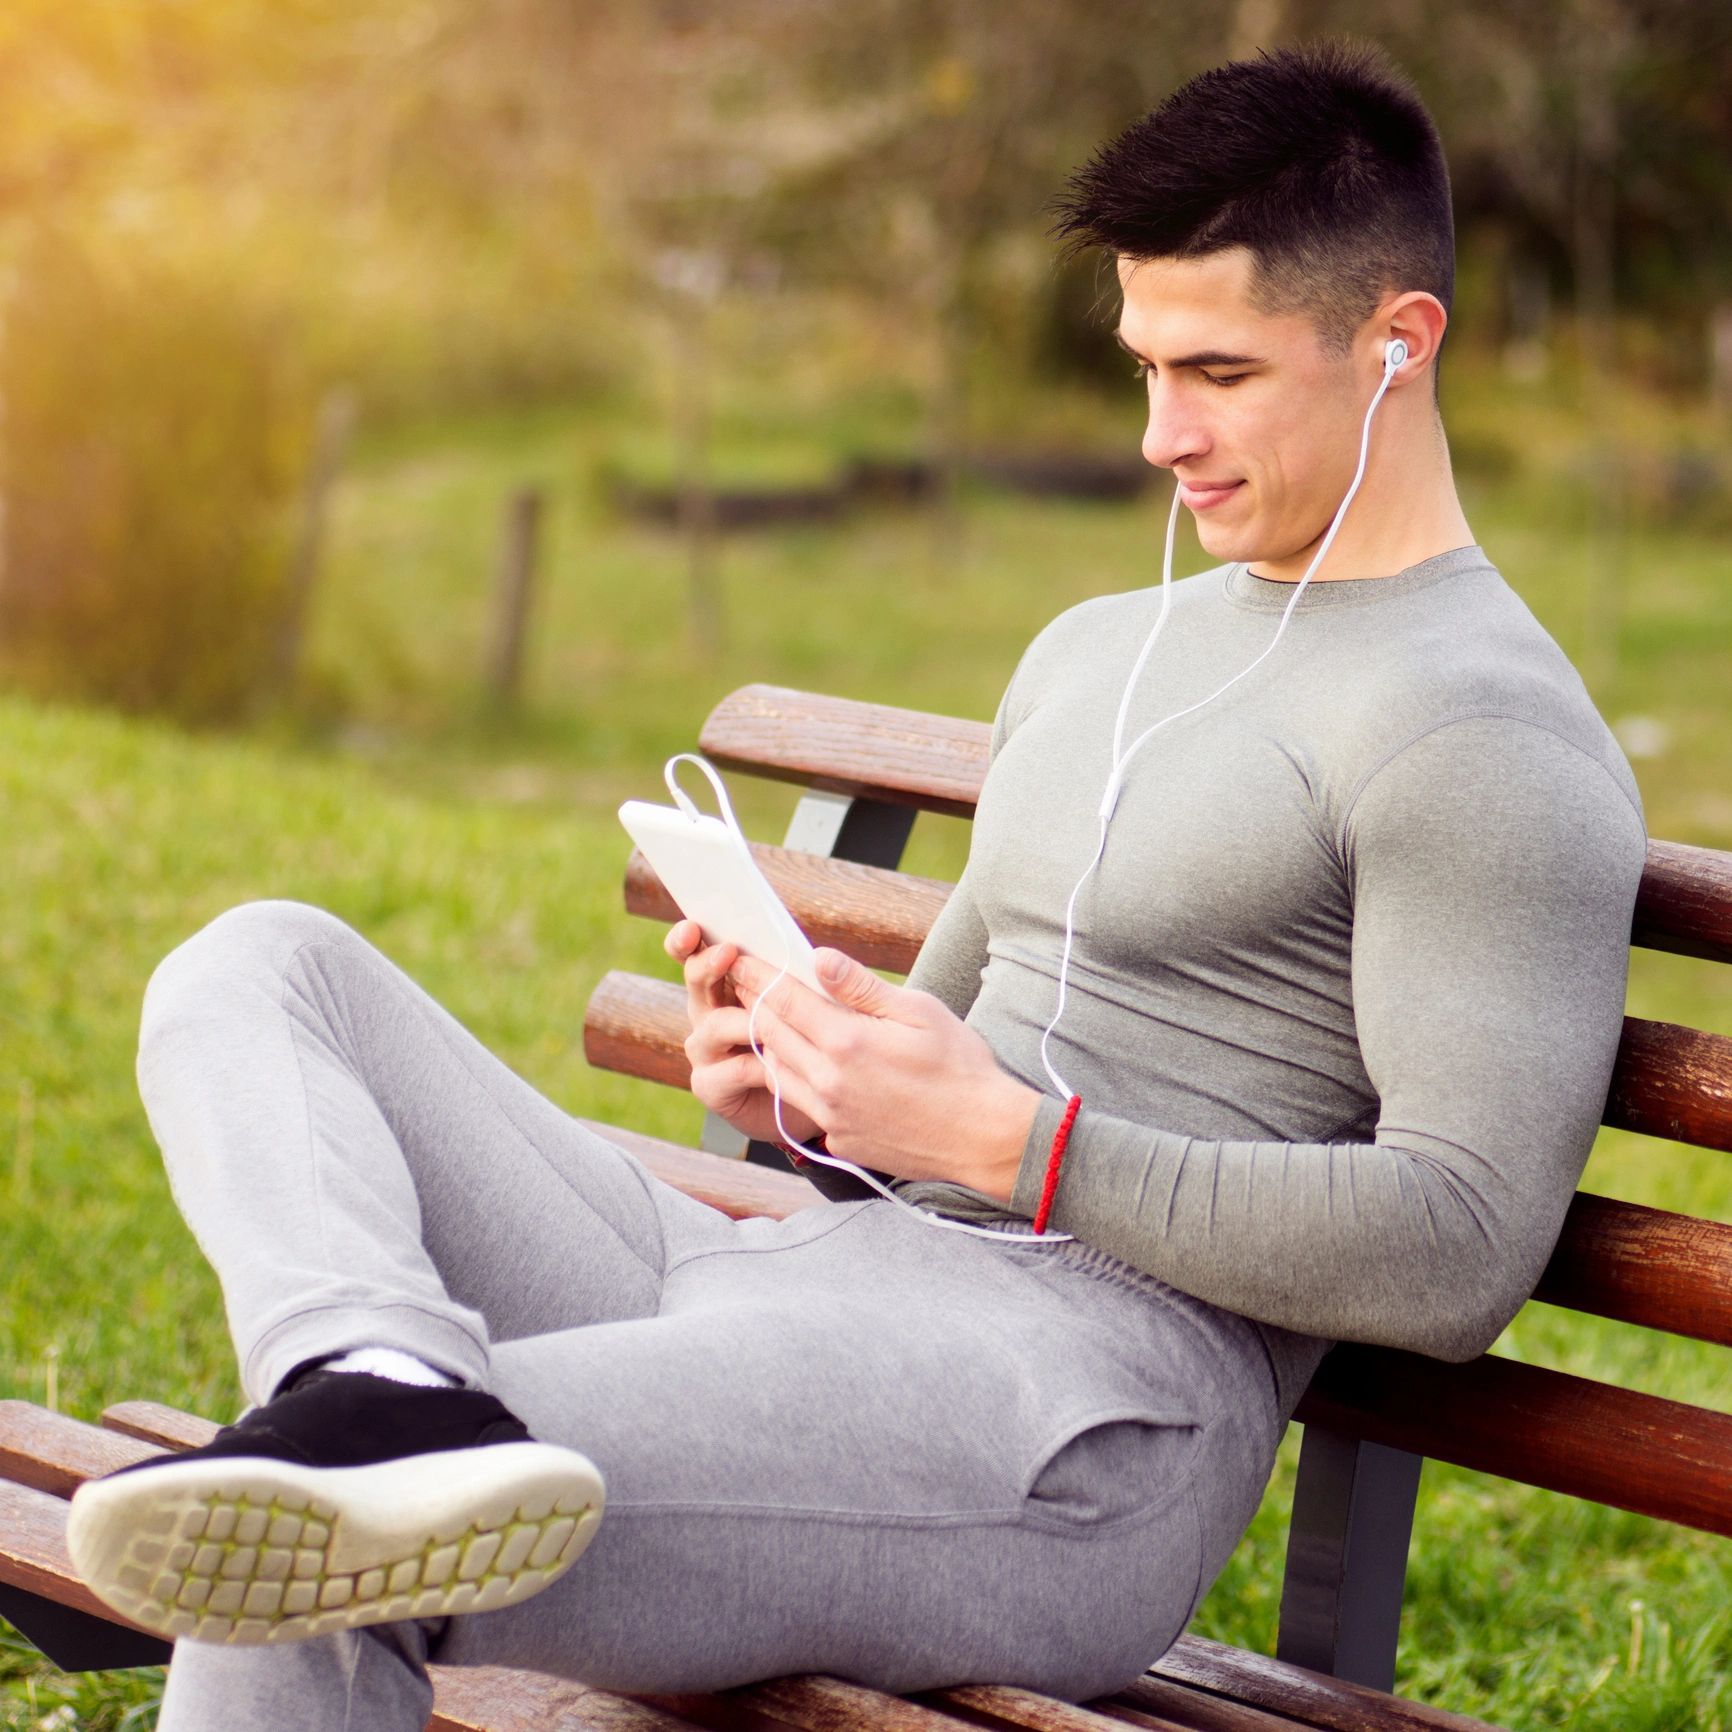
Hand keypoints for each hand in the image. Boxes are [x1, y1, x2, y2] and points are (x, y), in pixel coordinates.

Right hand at [664, 920, 824, 1147]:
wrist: (814, 1100)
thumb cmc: (813, 1042)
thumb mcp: (813, 1004)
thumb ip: (805, 980)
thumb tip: (820, 957)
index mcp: (728, 981)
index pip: (697, 950)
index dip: (688, 938)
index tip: (692, 926)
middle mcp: (709, 1010)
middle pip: (695, 979)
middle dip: (707, 964)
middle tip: (727, 954)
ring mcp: (706, 1048)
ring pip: (713, 1024)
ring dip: (744, 1019)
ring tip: (771, 1020)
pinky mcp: (709, 1085)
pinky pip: (726, 1070)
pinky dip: (753, 1066)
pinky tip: (775, 1067)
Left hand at [726, 946, 1040, 1201]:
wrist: (985, 1138)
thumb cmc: (961, 1068)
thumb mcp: (919, 1012)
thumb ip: (861, 987)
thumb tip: (819, 958)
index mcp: (847, 1043)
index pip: (784, 1001)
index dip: (757, 975)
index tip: (737, 957)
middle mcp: (829, 1082)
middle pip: (772, 1035)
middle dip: (752, 1004)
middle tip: (738, 981)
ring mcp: (832, 1116)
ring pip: (779, 1073)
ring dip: (767, 1044)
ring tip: (763, 1019)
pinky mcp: (840, 1140)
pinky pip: (802, 1104)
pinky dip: (792, 1080)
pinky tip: (799, 1065)